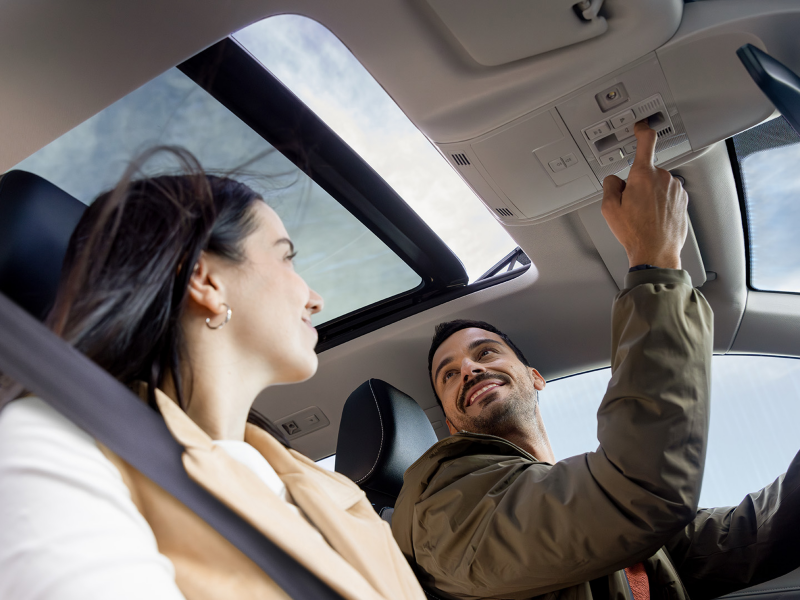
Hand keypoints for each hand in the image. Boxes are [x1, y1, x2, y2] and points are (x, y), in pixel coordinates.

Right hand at [601, 121, 687, 268]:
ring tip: (643, 215)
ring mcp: (675, 189)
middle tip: (631, 204)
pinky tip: (653, 218)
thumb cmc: (635, 233)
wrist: (656, 252)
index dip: (642, 131)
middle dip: (637, 182)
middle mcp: (663, 178)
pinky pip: (668, 194)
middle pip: (646, 171)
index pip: (646, 142)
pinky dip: (661, 202)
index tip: (641, 127)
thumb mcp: (609, 209)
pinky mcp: (683, 200)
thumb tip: (614, 180)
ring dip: (650, 193)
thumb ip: (609, 185)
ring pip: (658, 184)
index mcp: (643, 175)